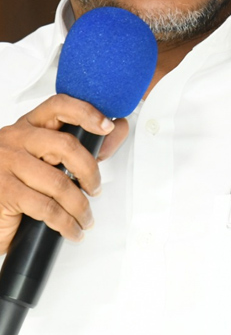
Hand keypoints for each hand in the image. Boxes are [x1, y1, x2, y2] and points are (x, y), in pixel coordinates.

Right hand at [0, 94, 127, 251]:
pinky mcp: (4, 190)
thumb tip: (116, 131)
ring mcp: (6, 163)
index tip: (108, 126)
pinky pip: (47, 207)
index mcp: (28, 127)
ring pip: (60, 182)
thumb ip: (80, 146)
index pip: (59, 106)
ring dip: (80, 206)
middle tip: (94, 188)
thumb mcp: (46, 160)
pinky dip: (66, 223)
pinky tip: (71, 229)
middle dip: (90, 172)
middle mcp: (14, 139)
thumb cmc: (15, 185)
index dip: (87, 112)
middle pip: (67, 146)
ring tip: (85, 217)